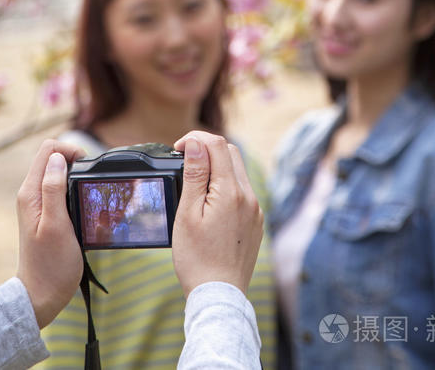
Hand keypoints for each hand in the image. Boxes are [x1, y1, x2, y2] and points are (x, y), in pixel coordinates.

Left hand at [16, 139, 85, 328]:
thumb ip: (54, 189)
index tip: (87, 166)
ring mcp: (38, 203)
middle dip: (75, 161)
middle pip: (53, 158)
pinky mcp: (47, 213)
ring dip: (76, 175)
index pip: (48, 150)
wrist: (42, 295)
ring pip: (58, 173)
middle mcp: (31, 194)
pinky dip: (74, 189)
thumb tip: (58, 158)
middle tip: (91, 180)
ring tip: (90, 192)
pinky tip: (85, 203)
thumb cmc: (51, 264)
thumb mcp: (57, 225)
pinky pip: (60, 188)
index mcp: (30, 192)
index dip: (70, 150)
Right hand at [172, 131, 263, 297]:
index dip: (196, 138)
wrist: (219, 296)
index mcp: (231, 191)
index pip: (217, 145)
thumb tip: (196, 144)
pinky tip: (209, 203)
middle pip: (230, 153)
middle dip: (207, 149)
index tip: (178, 148)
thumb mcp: (187, 214)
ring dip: (216, 167)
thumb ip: (194, 175)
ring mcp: (255, 210)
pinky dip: (225, 186)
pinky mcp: (255, 222)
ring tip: (193, 184)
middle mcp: (249, 196)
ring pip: (237, 171)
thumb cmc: (197, 259)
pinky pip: (242, 191)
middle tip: (184, 161)